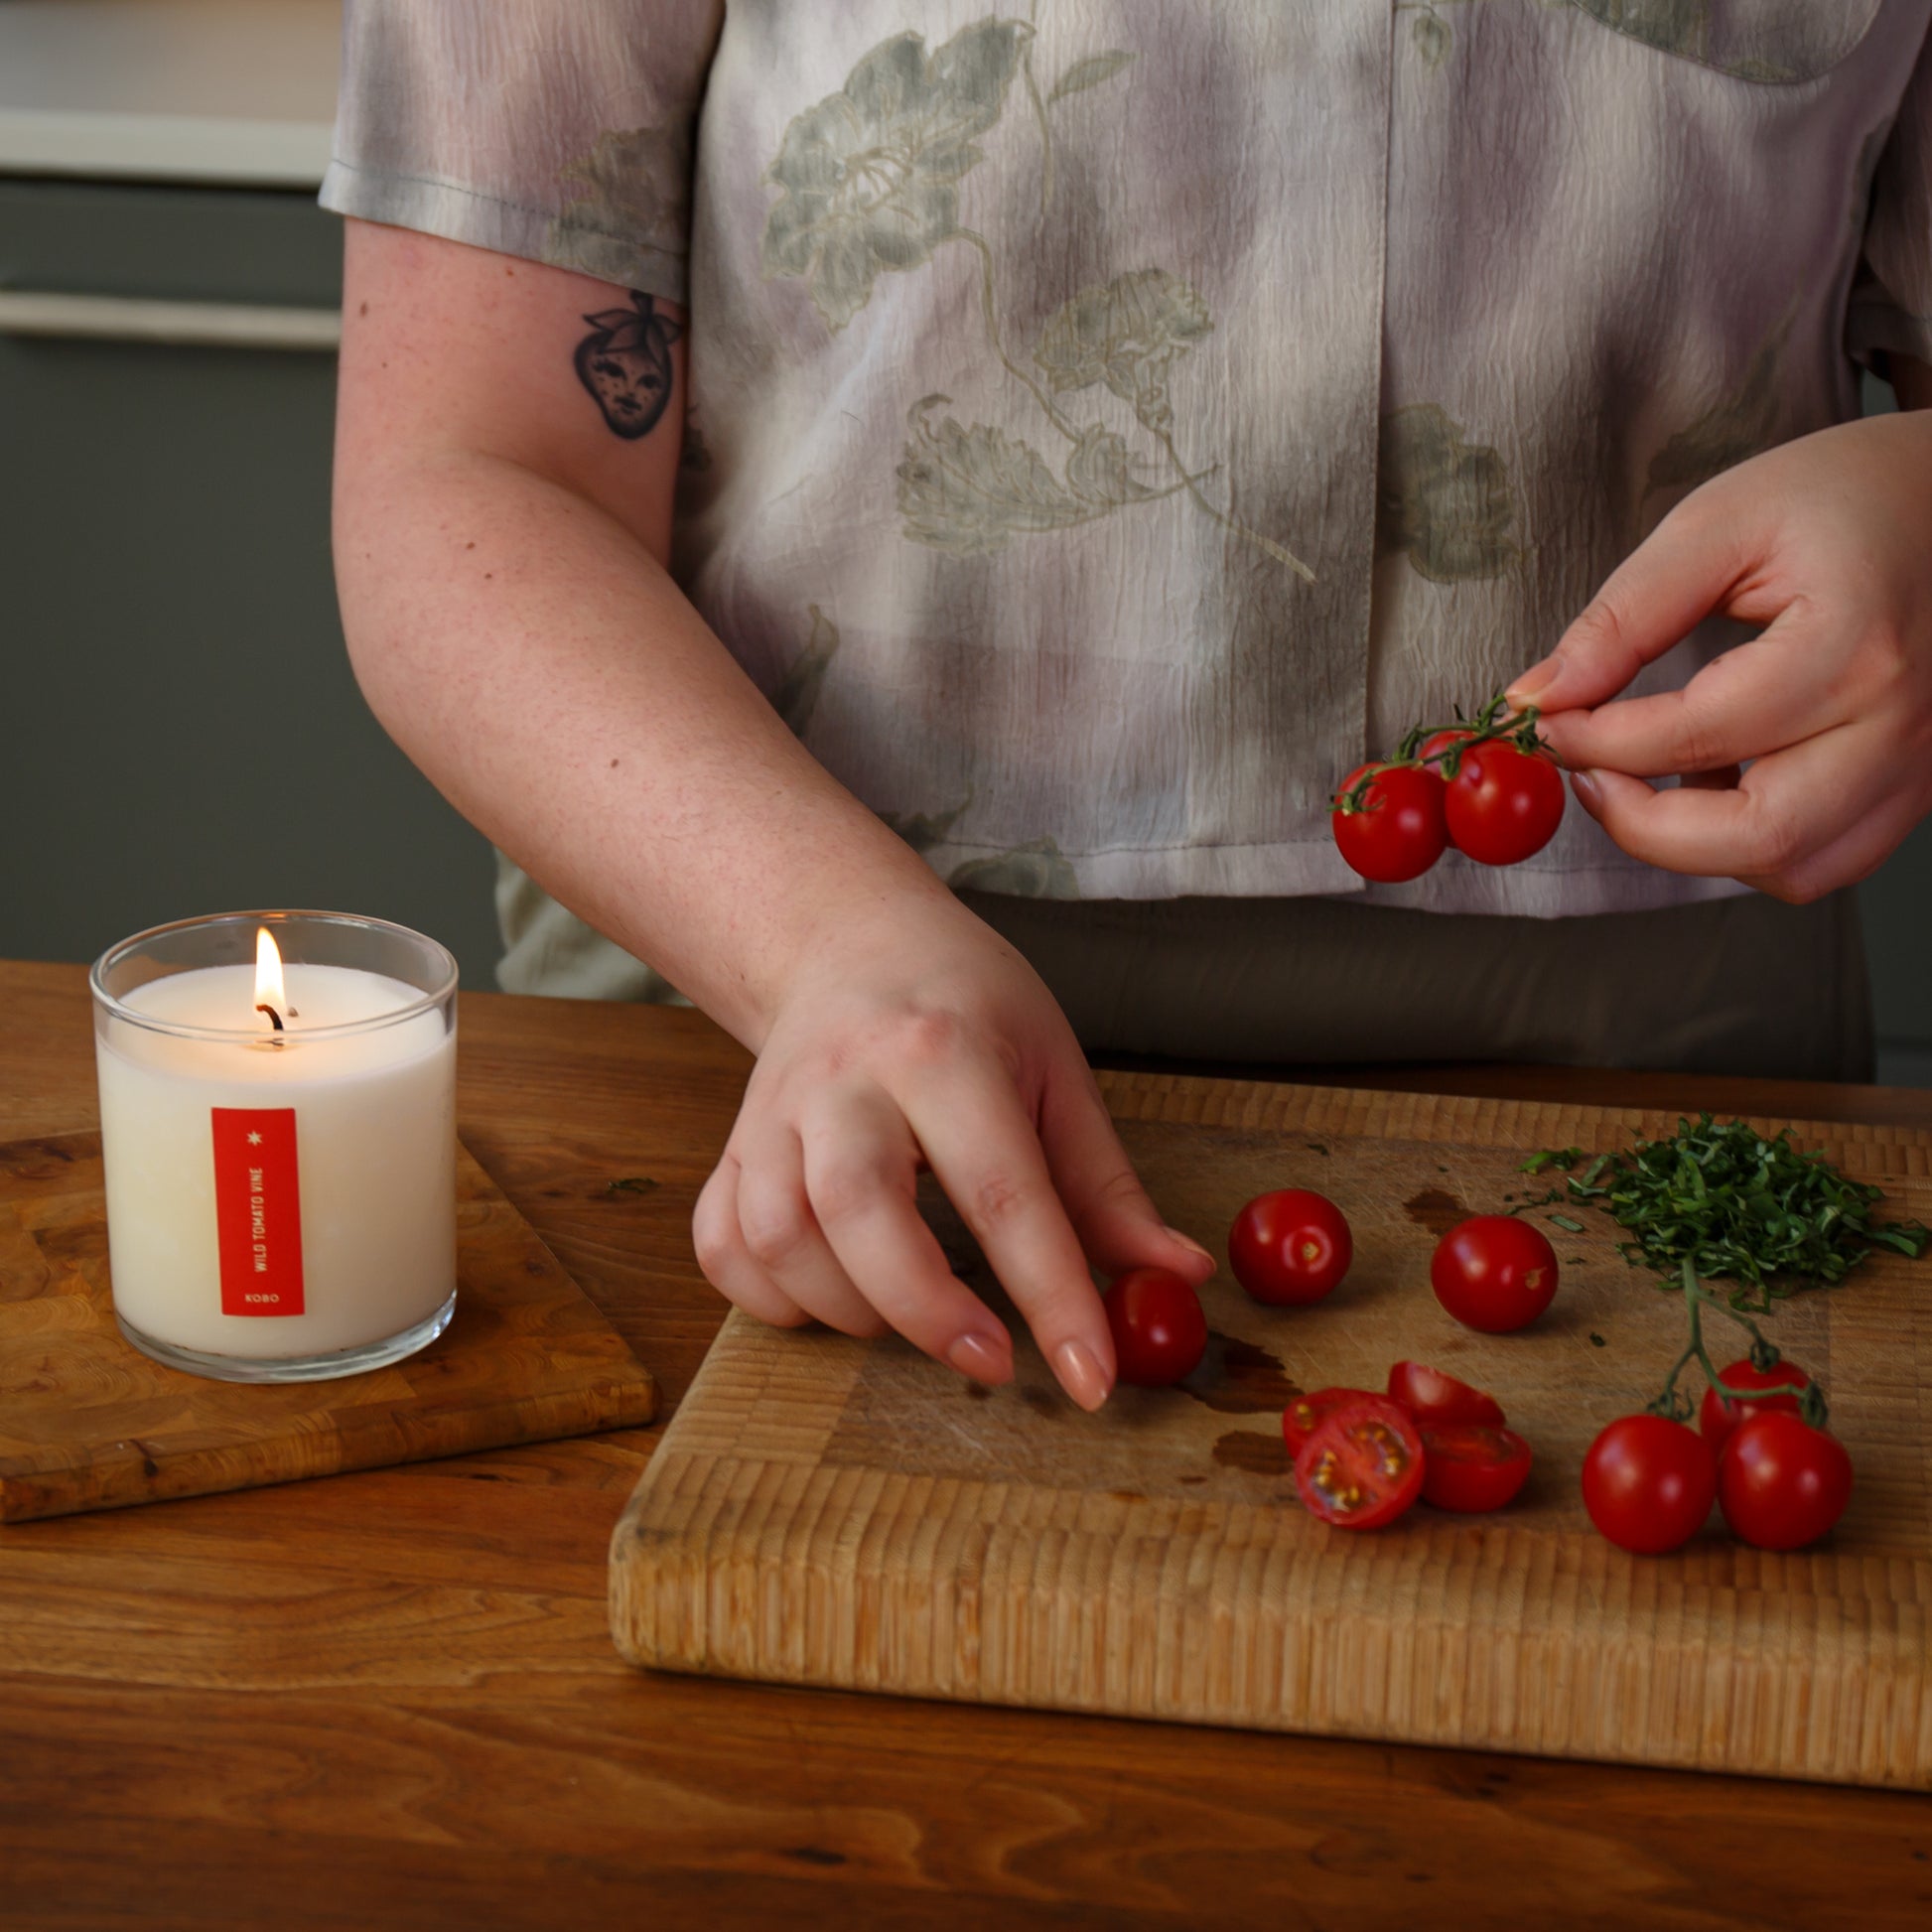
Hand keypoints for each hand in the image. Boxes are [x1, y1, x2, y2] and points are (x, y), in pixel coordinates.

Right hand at [690, 893, 1213, 1407]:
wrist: (848, 939)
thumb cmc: (967, 1004)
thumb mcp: (1056, 1068)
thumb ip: (1107, 1185)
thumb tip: (1180, 1278)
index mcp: (944, 1048)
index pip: (1003, 1189)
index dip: (1051, 1294)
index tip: (1090, 1377)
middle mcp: (846, 1077)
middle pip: (858, 1210)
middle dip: (926, 1311)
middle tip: (992, 1361)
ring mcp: (772, 1111)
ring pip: (778, 1236)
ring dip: (848, 1309)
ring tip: (915, 1313)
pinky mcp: (729, 1145)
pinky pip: (721, 1245)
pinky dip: (769, 1297)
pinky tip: (832, 1296)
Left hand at [1506, 409, 1931, 900]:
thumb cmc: (1844, 496)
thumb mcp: (1718, 525)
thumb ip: (1622, 618)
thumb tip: (1540, 697)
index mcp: (1852, 646)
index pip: (1694, 736)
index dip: (1595, 742)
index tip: (1547, 722)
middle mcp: (1901, 724)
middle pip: (1758, 836)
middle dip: (1642, 825)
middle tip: (1589, 772)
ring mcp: (1920, 765)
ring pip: (1794, 868)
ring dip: (1698, 846)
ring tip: (1649, 776)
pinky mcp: (1918, 785)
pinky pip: (1826, 857)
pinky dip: (1752, 844)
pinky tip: (1717, 780)